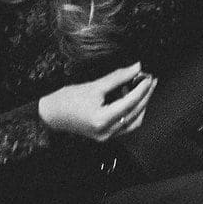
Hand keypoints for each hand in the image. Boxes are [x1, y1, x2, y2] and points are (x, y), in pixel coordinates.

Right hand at [37, 63, 155, 141]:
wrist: (51, 114)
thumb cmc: (67, 100)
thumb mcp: (93, 86)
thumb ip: (117, 77)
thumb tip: (136, 68)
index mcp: (102, 119)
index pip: (130, 102)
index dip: (142, 88)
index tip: (150, 77)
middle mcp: (106, 131)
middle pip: (135, 112)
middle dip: (145, 95)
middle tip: (151, 81)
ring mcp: (107, 136)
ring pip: (134, 120)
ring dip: (141, 104)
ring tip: (142, 88)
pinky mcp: (106, 135)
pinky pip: (126, 125)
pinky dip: (132, 112)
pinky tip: (132, 99)